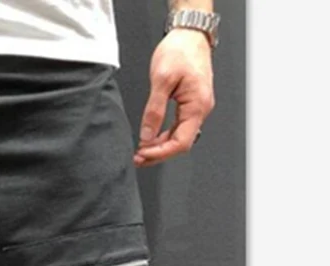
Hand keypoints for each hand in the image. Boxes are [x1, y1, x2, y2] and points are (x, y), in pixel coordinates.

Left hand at [134, 29, 214, 166]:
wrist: (189, 34)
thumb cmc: (180, 51)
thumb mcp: (162, 80)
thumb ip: (154, 110)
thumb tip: (147, 135)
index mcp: (197, 105)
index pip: (181, 142)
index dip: (161, 153)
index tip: (143, 154)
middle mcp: (200, 109)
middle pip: (180, 143)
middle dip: (158, 153)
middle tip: (137, 158)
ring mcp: (196, 107)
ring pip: (179, 136)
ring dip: (160, 146)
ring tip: (140, 151)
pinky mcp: (190, 104)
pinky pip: (178, 127)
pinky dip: (163, 136)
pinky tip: (150, 139)